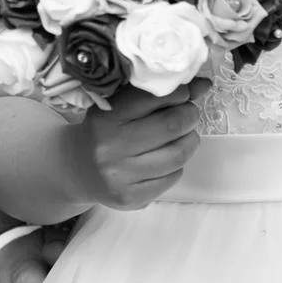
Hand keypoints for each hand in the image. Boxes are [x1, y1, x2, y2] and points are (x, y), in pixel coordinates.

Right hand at [71, 78, 208, 211]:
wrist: (77, 168)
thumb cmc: (105, 130)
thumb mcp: (120, 106)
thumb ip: (158, 93)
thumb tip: (204, 84)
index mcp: (106, 116)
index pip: (153, 97)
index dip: (179, 92)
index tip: (183, 93)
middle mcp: (110, 146)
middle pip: (171, 125)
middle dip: (190, 115)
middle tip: (190, 113)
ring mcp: (120, 176)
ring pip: (177, 155)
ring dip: (190, 140)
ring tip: (186, 135)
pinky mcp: (130, 198)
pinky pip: (172, 177)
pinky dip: (179, 165)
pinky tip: (170, 158)